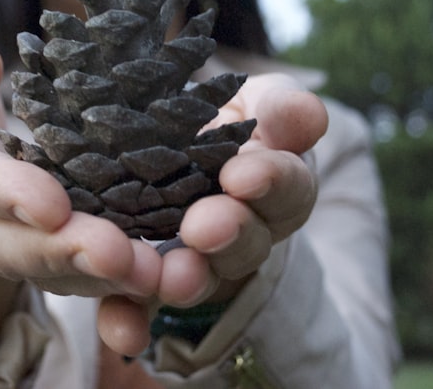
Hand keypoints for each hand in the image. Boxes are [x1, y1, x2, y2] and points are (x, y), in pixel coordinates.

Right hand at [0, 32, 159, 347]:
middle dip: (65, 253)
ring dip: (108, 277)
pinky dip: (128, 281)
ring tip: (158, 275)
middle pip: (15, 245)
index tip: (49, 205)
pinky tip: (174, 274)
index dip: (4, 194)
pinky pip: (90, 272)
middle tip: (116, 256)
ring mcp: (17, 239)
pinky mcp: (58, 245)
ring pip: (59, 270)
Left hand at [98, 73, 327, 354]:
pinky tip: (121, 330)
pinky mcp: (143, 284)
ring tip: (168, 275)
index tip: (242, 174)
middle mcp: (242, 234)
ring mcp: (195, 263)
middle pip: (246, 243)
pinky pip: (138, 308)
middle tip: (203, 227)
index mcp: (275, 187)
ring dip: (184, 280)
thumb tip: (311, 114)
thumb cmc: (220, 117)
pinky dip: (130, 322)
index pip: (287, 187)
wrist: (160, 138)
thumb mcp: (255, 102)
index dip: (270, 181)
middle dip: (228, 235)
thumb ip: (280, 108)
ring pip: (197, 278)